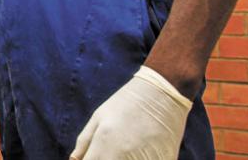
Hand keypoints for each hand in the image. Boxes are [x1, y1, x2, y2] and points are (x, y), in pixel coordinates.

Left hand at [70, 66, 191, 159]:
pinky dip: (142, 159)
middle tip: (109, 149)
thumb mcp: (99, 118)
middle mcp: (124, 158)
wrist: (163, 94)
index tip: (93, 156)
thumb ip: (84, 142)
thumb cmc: (126, 103)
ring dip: (124, 159)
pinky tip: (143, 148)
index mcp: (104, 146)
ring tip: (128, 144)